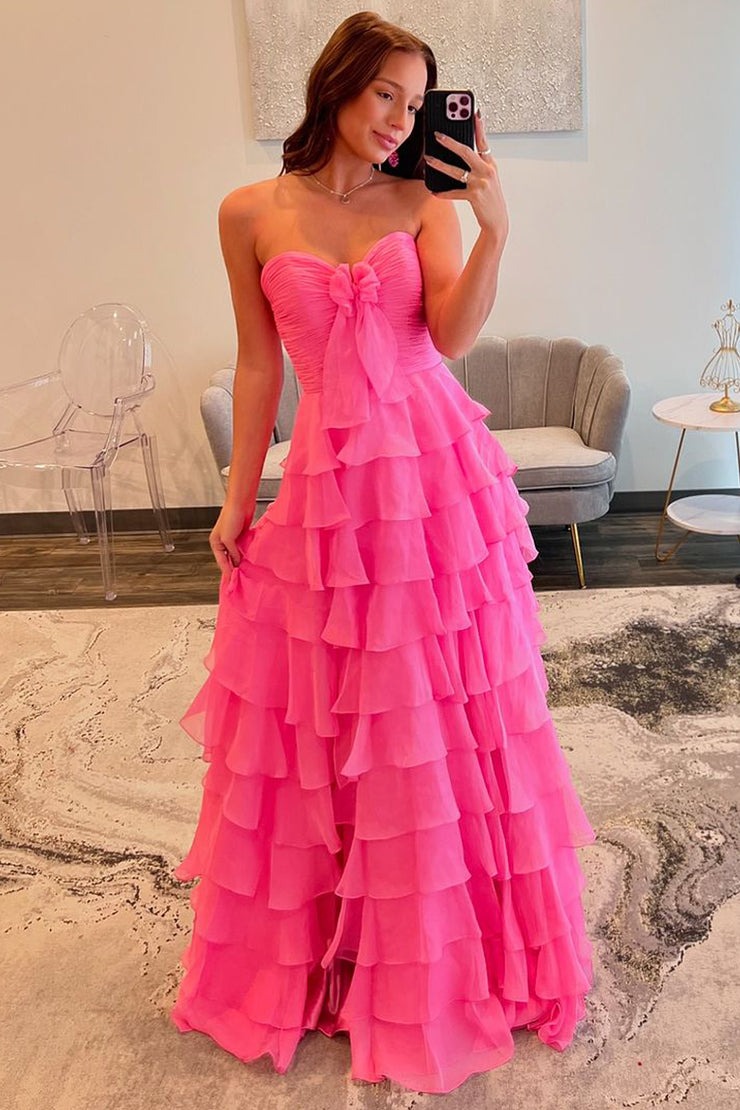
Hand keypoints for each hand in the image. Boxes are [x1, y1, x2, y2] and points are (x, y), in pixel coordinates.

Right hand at [209, 500, 252, 574]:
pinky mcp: (241, 536)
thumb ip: (232, 552)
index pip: (221, 561)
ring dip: (239, 563)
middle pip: (228, 559)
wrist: (241, 503)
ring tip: (244, 573)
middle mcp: (223, 542)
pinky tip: (249, 561)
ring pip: (235, 555)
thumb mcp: (228, 538)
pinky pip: (242, 549)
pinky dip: (245, 555)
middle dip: (232, 568)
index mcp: (215, 542)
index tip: (230, 582)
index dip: (226, 572)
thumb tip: (237, 562)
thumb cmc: (231, 516)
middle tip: (237, 580)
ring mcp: (232, 539)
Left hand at [423, 110, 508, 243]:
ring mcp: (481, 183)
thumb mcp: (489, 179)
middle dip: (451, 142)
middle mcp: (487, 171)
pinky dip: (443, 193)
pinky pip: (454, 192)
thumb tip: (461, 153)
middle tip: (437, 135)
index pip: (483, 141)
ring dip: (440, 164)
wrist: (497, 221)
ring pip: (456, 171)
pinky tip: (434, 192)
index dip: (478, 126)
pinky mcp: (474, 196)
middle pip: (467, 151)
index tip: (473, 111)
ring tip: (429, 159)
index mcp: (491, 164)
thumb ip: (479, 165)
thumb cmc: (490, 199)